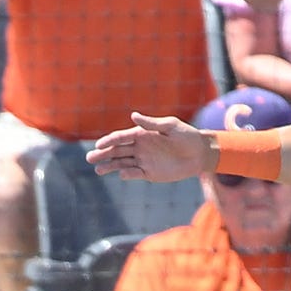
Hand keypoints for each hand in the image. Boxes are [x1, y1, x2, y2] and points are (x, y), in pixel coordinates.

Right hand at [88, 113, 212, 181]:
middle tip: (90, 158)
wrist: (200, 154)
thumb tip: (133, 116)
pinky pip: (135, 173)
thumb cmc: (187, 136)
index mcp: (141, 134)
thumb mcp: (170, 126)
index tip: (99, 145)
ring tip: (98, 169)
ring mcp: (143, 160)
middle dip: (103, 154)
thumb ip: (152, 124)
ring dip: (110, 166)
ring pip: (122, 163)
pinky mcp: (150, 173)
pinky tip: (122, 174)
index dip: (108, 141)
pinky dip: (128, 174)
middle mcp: (139, 147)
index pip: (120, 137)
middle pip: (116, 151)